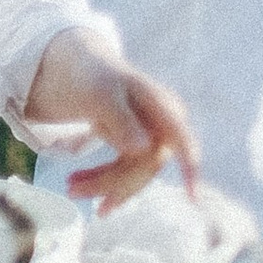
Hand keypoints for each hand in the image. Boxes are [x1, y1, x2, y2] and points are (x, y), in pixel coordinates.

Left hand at [26, 33, 198, 211]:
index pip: (182, 140)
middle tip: (71, 191)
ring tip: (69, 188)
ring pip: (136, 171)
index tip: (192, 197)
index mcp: (162, 104)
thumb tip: (144, 148)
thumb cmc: (92, 76)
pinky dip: (103, 178)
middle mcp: (164, 121)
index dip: (191, 167)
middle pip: (148, 163)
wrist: (80, 66)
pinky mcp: (140, 145)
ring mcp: (154, 134)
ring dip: (103, 184)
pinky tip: (78, 182)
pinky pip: (127, 168)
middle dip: (113, 184)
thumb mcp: (100, 95)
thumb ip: (122, 119)